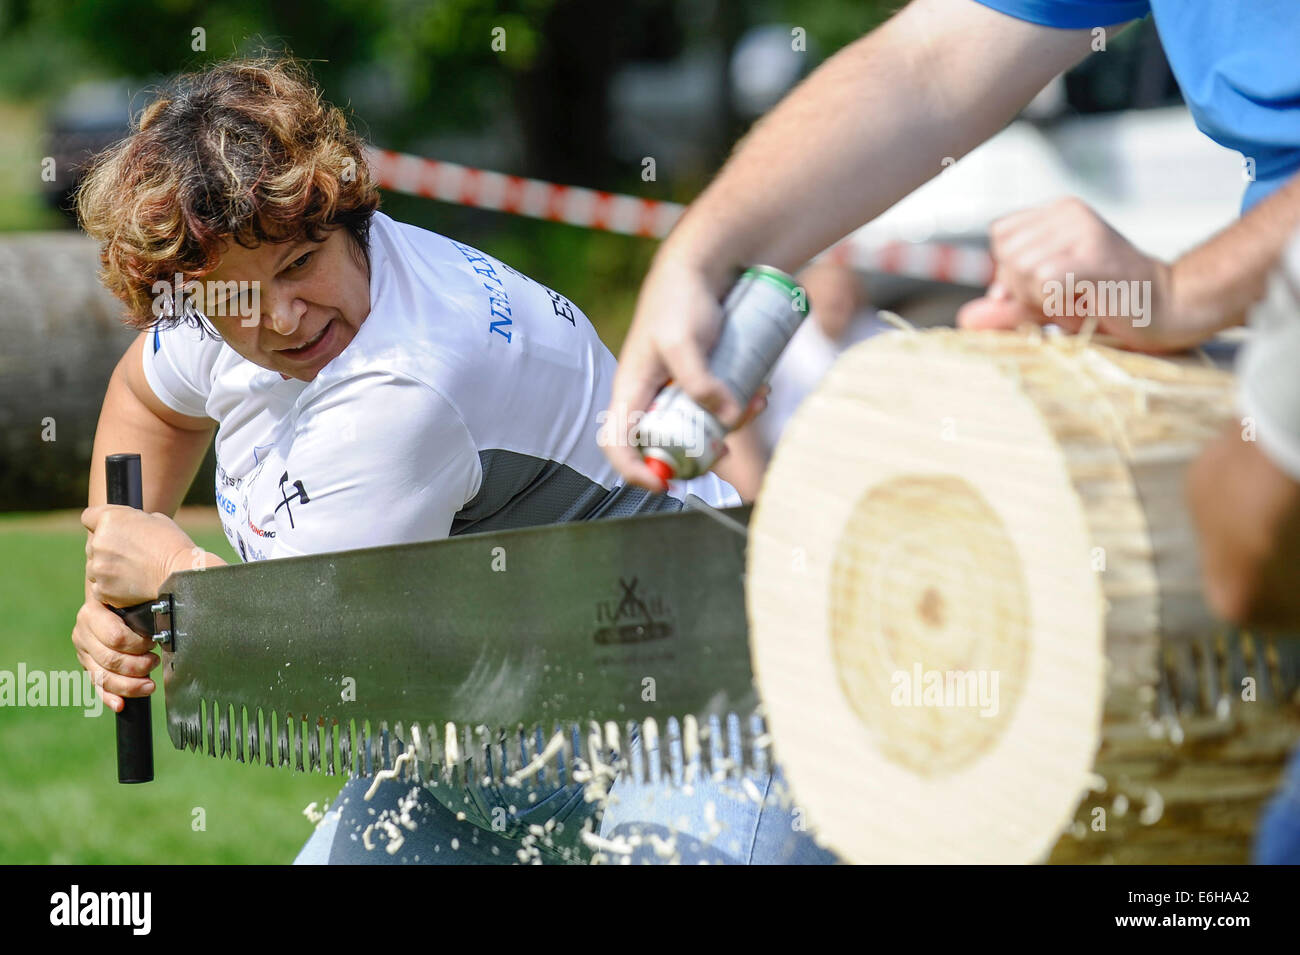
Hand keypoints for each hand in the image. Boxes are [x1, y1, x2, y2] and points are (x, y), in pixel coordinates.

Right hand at [71, 597, 158, 713]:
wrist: (110, 598)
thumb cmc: (128, 597)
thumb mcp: (132, 596)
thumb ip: (141, 605)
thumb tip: (161, 616)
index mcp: (92, 613)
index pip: (116, 638)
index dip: (138, 644)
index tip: (153, 643)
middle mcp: (83, 633)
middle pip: (110, 660)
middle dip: (137, 666)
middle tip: (155, 662)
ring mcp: (84, 651)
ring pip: (103, 677)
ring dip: (129, 685)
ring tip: (149, 684)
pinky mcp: (88, 665)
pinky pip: (97, 686)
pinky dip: (109, 697)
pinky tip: (120, 704)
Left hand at [82, 505, 194, 607]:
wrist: (181, 575)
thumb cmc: (173, 545)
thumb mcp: (155, 520)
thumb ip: (132, 522)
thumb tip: (127, 528)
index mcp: (109, 520)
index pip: (88, 517)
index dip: (100, 523)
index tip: (111, 530)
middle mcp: (98, 542)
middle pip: (93, 544)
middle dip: (107, 548)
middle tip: (131, 554)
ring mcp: (98, 568)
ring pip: (95, 566)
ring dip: (108, 568)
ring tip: (133, 571)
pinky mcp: (102, 590)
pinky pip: (100, 587)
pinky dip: (111, 586)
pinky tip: (131, 583)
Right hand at [603, 253, 768, 490]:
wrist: (706, 266)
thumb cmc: (680, 298)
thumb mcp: (682, 341)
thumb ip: (699, 381)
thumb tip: (728, 419)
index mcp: (630, 390)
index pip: (615, 444)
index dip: (633, 471)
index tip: (664, 484)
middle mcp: (651, 396)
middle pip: (665, 446)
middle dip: (699, 452)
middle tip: (726, 449)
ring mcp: (677, 391)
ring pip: (699, 429)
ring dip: (731, 426)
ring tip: (757, 400)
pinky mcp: (702, 382)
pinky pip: (717, 409)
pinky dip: (740, 408)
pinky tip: (760, 391)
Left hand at [957, 198, 1200, 351]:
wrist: (1173, 308)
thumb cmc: (1112, 303)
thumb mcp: (1049, 302)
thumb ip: (1008, 307)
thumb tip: (965, 319)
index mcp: (1058, 212)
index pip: (1001, 237)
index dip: (1012, 271)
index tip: (1048, 287)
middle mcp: (1070, 213)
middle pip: (1005, 254)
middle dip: (1025, 288)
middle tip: (1069, 295)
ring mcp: (1083, 231)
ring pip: (1020, 269)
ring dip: (1043, 298)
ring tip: (1080, 298)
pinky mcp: (1093, 256)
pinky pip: (1042, 281)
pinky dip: (1056, 302)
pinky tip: (1085, 303)